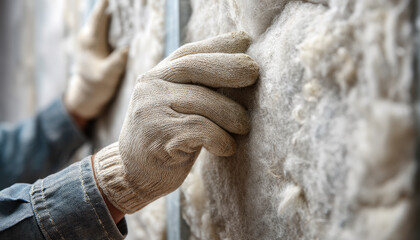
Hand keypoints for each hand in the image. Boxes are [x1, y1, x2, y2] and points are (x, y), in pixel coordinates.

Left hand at [65, 0, 128, 119]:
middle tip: (124, 2)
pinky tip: (120, 21)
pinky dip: (110, 22)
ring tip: (124, 9)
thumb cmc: (98, 83)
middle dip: (109, 7)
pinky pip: (101, 26)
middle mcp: (86, 36)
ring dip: (110, 14)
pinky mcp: (92, 41)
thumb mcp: (109, 74)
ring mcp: (88, 38)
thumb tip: (127, 48)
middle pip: (99, 15)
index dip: (103, 6)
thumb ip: (116, 61)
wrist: (87, 91)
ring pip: (100, 20)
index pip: (97, 18)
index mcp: (90, 41)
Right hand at [93, 31, 258, 213]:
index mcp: (156, 76)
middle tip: (254, 72)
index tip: (245, 40)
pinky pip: (202, 130)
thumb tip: (238, 69)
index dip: (217, 44)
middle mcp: (151, 87)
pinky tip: (227, 148)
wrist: (132, 174)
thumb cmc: (165, 138)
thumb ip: (194, 87)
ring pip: (204, 102)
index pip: (188, 53)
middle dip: (229, 67)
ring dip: (232, 114)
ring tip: (243, 126)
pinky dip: (221, 139)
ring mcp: (152, 110)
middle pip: (195, 67)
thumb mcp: (174, 106)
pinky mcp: (159, 136)